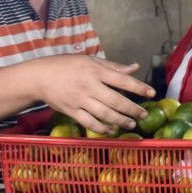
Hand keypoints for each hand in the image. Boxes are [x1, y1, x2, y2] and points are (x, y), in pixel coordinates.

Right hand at [29, 55, 153, 133]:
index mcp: (96, 71)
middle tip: (144, 114)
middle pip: (116, 100)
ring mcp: (80, 100)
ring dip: (120, 121)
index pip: (122, 80)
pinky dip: (102, 128)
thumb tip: (135, 67)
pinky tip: (112, 130)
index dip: (139, 87)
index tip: (152, 93)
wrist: (39, 76)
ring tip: (132, 124)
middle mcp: (89, 86)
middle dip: (132, 109)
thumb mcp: (91, 61)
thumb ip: (113, 67)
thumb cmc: (67, 66)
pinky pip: (89, 123)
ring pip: (104, 114)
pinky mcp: (72, 111)